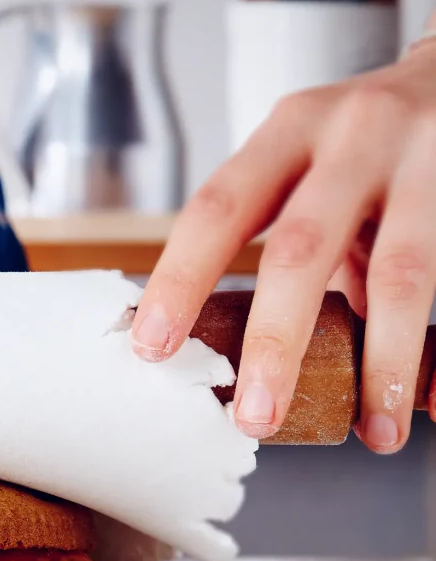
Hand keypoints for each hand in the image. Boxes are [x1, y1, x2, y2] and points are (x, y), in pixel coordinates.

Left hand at [132, 35, 435, 453]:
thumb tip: (245, 362)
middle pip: (301, 248)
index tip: (153, 349)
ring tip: (374, 431)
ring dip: (383, 360)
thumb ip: (288, 245)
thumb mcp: (314, 165)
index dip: (181, 281)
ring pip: (403, 273)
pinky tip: (431, 402)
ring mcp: (427, 159)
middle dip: (274, 342)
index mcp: (289, 130)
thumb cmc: (366, 142)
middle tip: (254, 417)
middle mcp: (356, 135)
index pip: (217, 209)